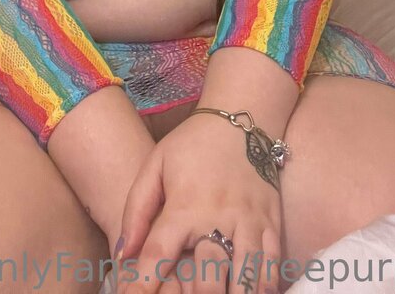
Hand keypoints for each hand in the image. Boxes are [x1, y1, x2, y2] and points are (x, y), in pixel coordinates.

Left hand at [110, 113, 282, 293]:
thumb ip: (136, 209)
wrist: (240, 117)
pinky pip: (271, 265)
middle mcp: (218, 219)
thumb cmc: (192, 144)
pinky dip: (265, 286)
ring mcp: (249, 223)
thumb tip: (122, 253)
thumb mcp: (155, 165)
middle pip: (207, 280)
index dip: (142, 287)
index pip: (158, 256)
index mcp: (184, 206)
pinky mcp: (272, 223)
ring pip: (245, 279)